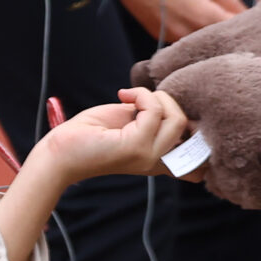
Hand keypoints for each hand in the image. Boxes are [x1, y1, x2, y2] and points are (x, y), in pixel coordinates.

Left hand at [33, 87, 193, 182]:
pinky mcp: (135, 147)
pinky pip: (153, 111)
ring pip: (176, 118)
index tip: (181, 115)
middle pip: (188, 126)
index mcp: (156, 159)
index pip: (196, 165)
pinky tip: (122, 96)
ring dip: (153, 97)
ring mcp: (147, 156)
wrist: (59, 151)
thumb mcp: (128, 122)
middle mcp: (156, 162)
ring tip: (130, 98)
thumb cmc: (88, 135)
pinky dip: (140, 95)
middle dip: (167, 101)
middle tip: (139, 99)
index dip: (200, 139)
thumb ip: (151, 116)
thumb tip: (169, 101)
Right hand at [113, 0, 245, 43]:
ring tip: (219, 21)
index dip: (249, 25)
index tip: (258, 19)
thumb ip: (231, 1)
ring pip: (203, 46)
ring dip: (213, 36)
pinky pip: (186, 43)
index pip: (236, 31)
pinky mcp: (161, 40)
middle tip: (243, 22)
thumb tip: (249, 15)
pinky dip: (196, 36)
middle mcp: (188, 35)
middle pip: (220, 43)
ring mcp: (173, 40)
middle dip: (233, 33)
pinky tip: (198, 23)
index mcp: (203, 17)